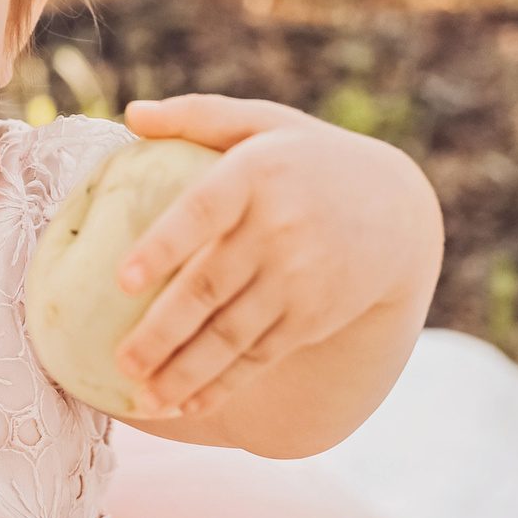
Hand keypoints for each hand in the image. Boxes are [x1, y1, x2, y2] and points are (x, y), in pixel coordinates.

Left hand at [111, 94, 439, 422]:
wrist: (396, 209)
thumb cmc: (309, 160)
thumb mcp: (264, 122)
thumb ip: (198, 114)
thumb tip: (131, 114)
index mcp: (255, 175)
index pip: (201, 213)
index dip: (162, 248)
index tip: (122, 282)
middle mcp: (277, 229)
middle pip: (210, 288)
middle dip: (163, 332)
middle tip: (121, 363)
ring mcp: (298, 278)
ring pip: (232, 334)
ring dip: (186, 372)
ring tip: (144, 398)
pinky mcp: (312, 316)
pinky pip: (259, 356)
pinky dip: (223, 384)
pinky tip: (186, 403)